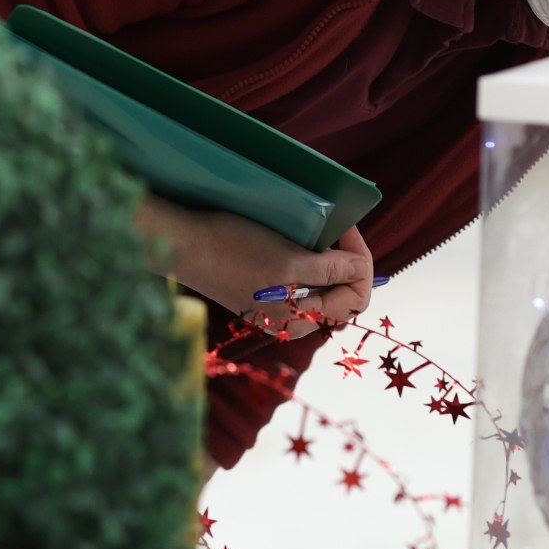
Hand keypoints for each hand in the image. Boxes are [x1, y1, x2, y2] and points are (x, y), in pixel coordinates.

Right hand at [134, 198, 375, 340]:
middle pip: (343, 294)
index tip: (348, 231)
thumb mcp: (290, 260)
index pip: (356, 298)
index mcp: (300, 321)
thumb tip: (363, 270)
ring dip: (333, 258)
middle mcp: (292, 320)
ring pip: (325, 284)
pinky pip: (304, 278)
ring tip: (325, 232)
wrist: (185, 245)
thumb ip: (331, 270)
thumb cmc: (234, 251)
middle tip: (340, 228)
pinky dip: (313, 258)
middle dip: (350, 260)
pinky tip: (305, 240)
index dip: (361, 263)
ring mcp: (279, 306)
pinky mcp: (266, 290)